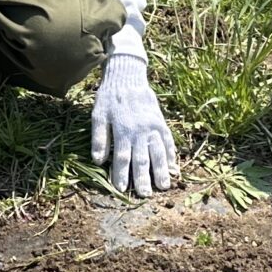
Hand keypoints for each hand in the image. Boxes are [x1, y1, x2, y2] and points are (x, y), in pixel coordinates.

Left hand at [91, 52, 175, 196]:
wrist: (128, 76)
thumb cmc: (109, 97)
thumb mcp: (98, 115)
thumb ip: (99, 137)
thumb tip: (98, 160)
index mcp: (122, 131)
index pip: (121, 157)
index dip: (121, 174)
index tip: (121, 189)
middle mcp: (139, 131)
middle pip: (142, 159)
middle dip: (143, 179)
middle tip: (145, 195)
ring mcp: (153, 127)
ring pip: (158, 153)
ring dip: (161, 171)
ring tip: (164, 186)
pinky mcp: (161, 122)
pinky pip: (168, 141)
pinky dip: (172, 154)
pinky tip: (174, 166)